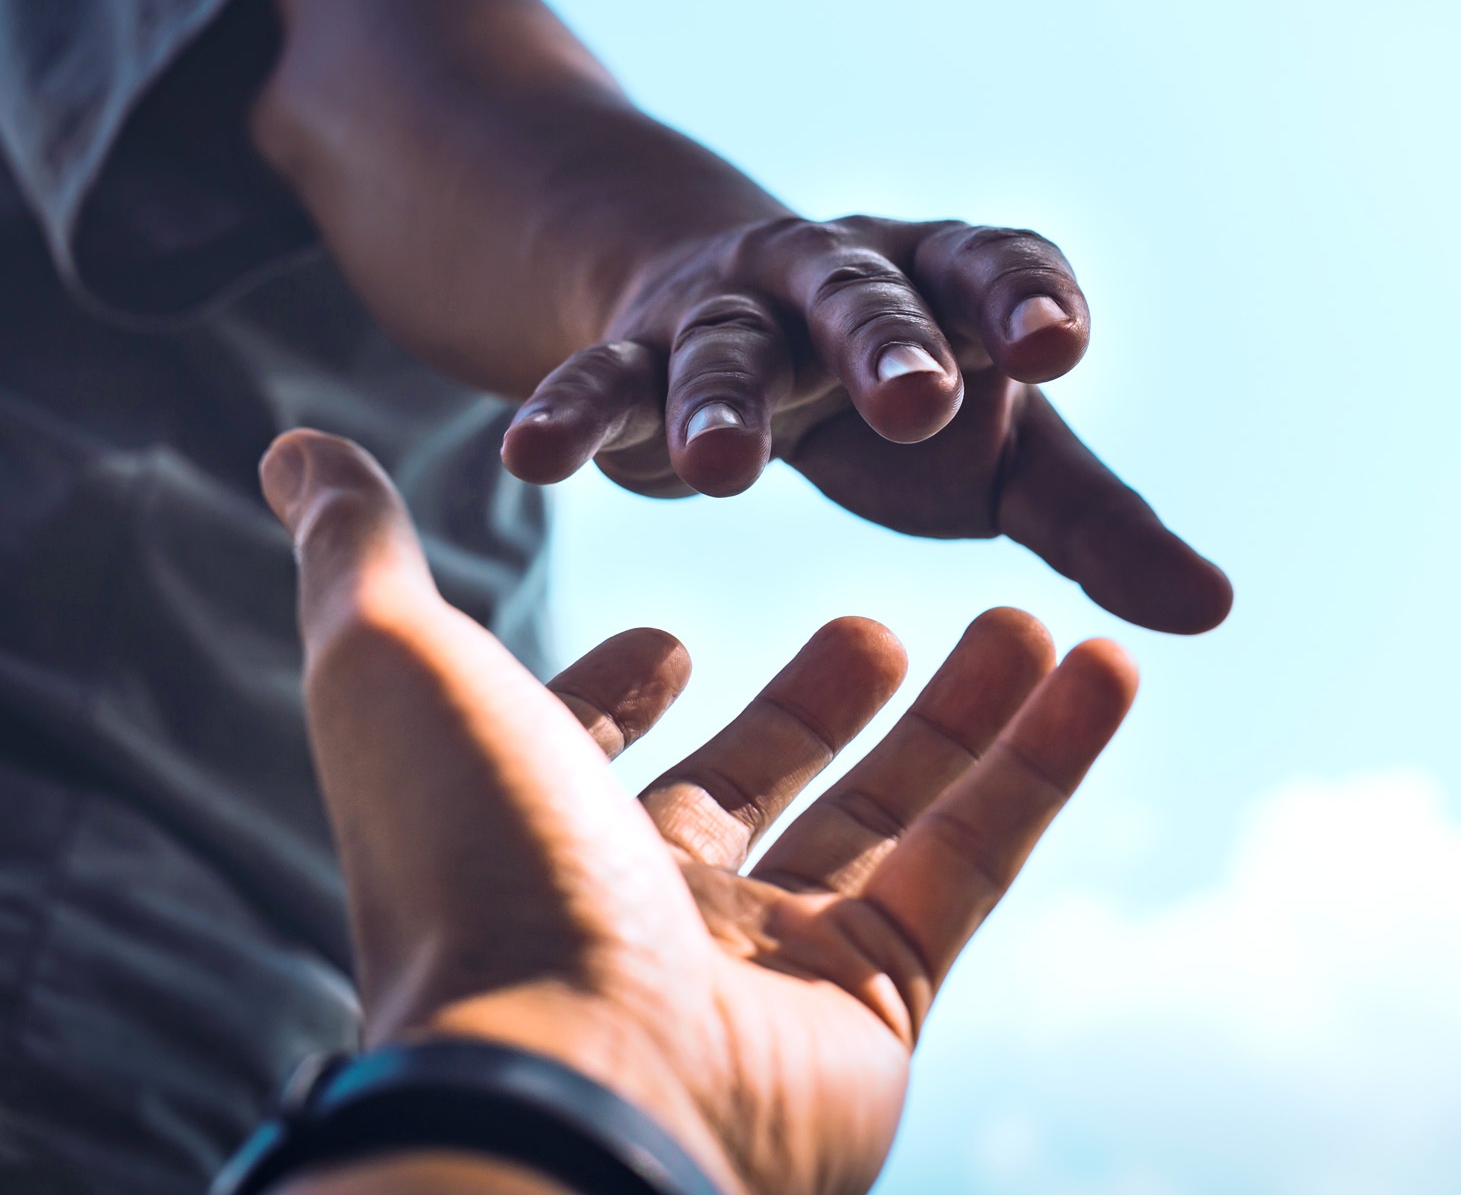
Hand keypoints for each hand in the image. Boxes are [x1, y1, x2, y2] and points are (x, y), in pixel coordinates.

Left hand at [260, 428, 1139, 1194]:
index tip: (669, 637)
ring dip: (966, 716)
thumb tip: (294, 444)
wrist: (567, 1081)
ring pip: (892, 813)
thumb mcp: (396, 662)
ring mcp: (768, 960)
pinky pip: (976, 863)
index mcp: (542, 825)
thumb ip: (357, 550)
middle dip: (824, 698)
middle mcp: (650, 902)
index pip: (593, 751)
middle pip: (765, 777)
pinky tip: (1100, 668)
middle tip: (882, 624)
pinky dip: (1046, 765)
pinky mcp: (876, 1004)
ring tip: (1030, 617)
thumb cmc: (471, 860)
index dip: (625, 693)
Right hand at [501, 215, 1230, 633]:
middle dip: (885, 344)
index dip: (1024, 298)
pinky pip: (600, 381)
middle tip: (916, 399)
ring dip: (719, 402)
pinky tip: (528, 455)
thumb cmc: (902, 396)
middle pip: (862, 299)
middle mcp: (836, 283)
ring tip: (719, 475)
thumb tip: (1217, 612)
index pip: (993, 269)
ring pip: (722, 349)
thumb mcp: (1006, 455)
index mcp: (944, 289)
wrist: (737, 315)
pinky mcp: (636, 355)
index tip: (1058, 344)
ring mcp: (729, 315)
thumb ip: (1097, 524)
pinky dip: (568, 413)